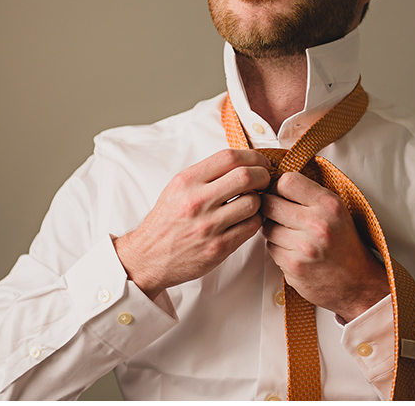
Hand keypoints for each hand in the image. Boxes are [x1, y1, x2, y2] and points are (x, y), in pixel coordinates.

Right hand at [114, 149, 271, 299]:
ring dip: (260, 201)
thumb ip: (205, 175)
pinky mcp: (219, 247)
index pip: (228, 157)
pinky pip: (251, 227)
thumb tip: (240, 162)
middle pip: (246, 176)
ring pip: (253, 203)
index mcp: (186, 182)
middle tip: (265, 180)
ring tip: (253, 203)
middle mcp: (197, 201)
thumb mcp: (176, 189)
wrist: (148, 257)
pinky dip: (255, 220)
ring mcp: (209, 226)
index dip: (252, 156)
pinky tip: (247, 220)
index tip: (260, 162)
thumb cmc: (165, 222)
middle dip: (263, 176)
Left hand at [261, 171, 388, 322]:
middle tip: (281, 214)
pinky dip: (278, 248)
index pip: (286, 181)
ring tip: (291, 234)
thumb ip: (309, 195)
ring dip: (273, 229)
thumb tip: (274, 182)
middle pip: (269, 203)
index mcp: (329, 205)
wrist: (358, 284)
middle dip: (271, 207)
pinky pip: (270, 248)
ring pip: (267, 227)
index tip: (283, 194)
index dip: (279, 187)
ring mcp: (304, 247)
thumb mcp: (336, 211)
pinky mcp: (293, 266)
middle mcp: (317, 224)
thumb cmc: (345, 244)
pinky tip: (294, 251)